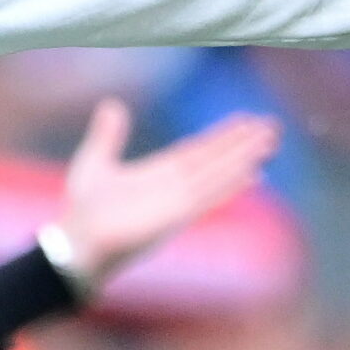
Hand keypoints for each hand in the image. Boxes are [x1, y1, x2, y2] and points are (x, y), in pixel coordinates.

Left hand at [52, 101, 280, 279]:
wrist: (77, 244)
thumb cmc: (83, 211)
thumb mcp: (95, 161)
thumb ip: (108, 135)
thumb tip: (112, 104)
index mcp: (160, 172)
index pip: (199, 150)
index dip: (222, 136)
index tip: (246, 121)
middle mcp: (175, 186)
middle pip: (216, 160)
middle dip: (243, 143)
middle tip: (272, 126)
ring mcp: (178, 202)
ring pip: (218, 174)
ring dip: (244, 158)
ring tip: (270, 142)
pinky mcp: (175, 217)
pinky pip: (208, 196)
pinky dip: (229, 183)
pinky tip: (252, 173)